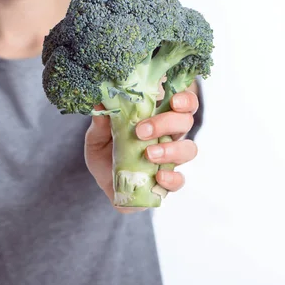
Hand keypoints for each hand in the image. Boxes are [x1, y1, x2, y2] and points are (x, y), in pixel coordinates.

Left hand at [84, 91, 199, 213]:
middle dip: (168, 123)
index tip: (173, 101)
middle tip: (142, 130)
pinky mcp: (167, 182)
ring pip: (189, 149)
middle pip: (186, 122)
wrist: (103, 184)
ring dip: (171, 149)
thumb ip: (100, 124)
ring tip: (149, 154)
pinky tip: (158, 176)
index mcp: (156, 118)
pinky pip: (180, 180)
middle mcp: (169, 136)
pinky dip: (172, 178)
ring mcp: (170, 160)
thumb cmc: (104, 155)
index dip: (185, 99)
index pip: (182, 103)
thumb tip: (99, 103)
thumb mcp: (96, 138)